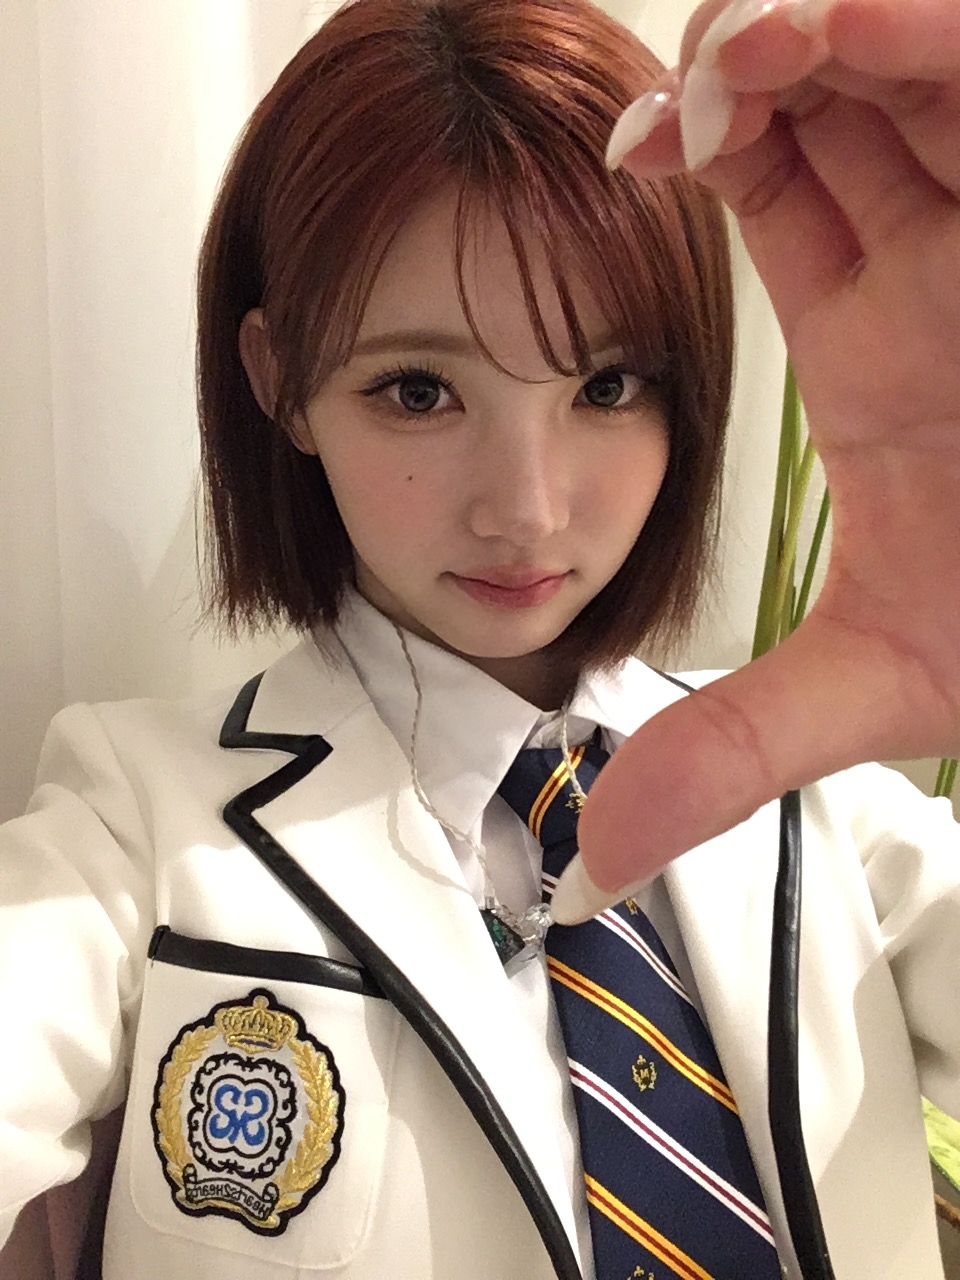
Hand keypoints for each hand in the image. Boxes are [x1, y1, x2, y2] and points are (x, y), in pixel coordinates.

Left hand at [552, 0, 959, 921]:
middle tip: (698, 82)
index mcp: (882, 338)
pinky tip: (854, 33)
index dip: (698, 137)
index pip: (771, 182)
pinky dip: (927, 39)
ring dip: (833, 26)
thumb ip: (732, 746)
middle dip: (758, 53)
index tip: (630, 158)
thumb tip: (595, 854)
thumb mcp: (878, 683)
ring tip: (760, 44)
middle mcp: (953, 256)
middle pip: (833, 87)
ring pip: (921, 54)